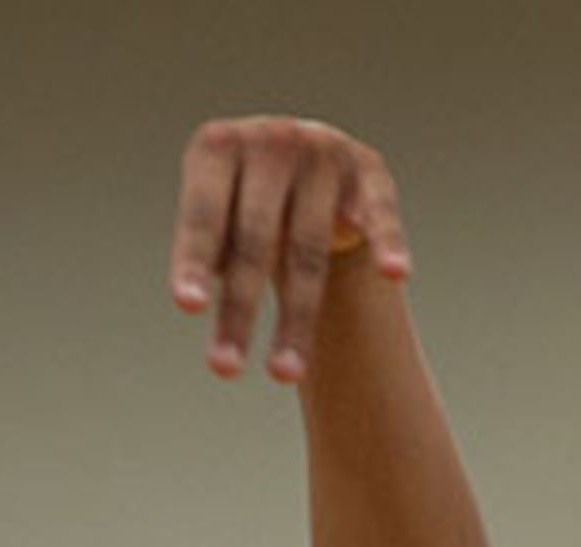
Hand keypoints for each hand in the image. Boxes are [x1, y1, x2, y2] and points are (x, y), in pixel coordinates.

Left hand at [169, 116, 413, 384]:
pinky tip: (394, 274)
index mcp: (218, 146)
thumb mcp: (215, 214)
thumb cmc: (242, 201)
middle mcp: (271, 139)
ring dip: (295, 318)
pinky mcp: (370, 172)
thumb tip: (196, 294)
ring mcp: (324, 152)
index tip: (187, 308)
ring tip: (283, 374)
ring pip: (308, 250)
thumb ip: (207, 248)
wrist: (303, 156)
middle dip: (239, 310)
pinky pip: (380, 215)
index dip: (193, 261)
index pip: (204, 214)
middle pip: (255, 241)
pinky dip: (388, 243)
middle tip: (224, 370)